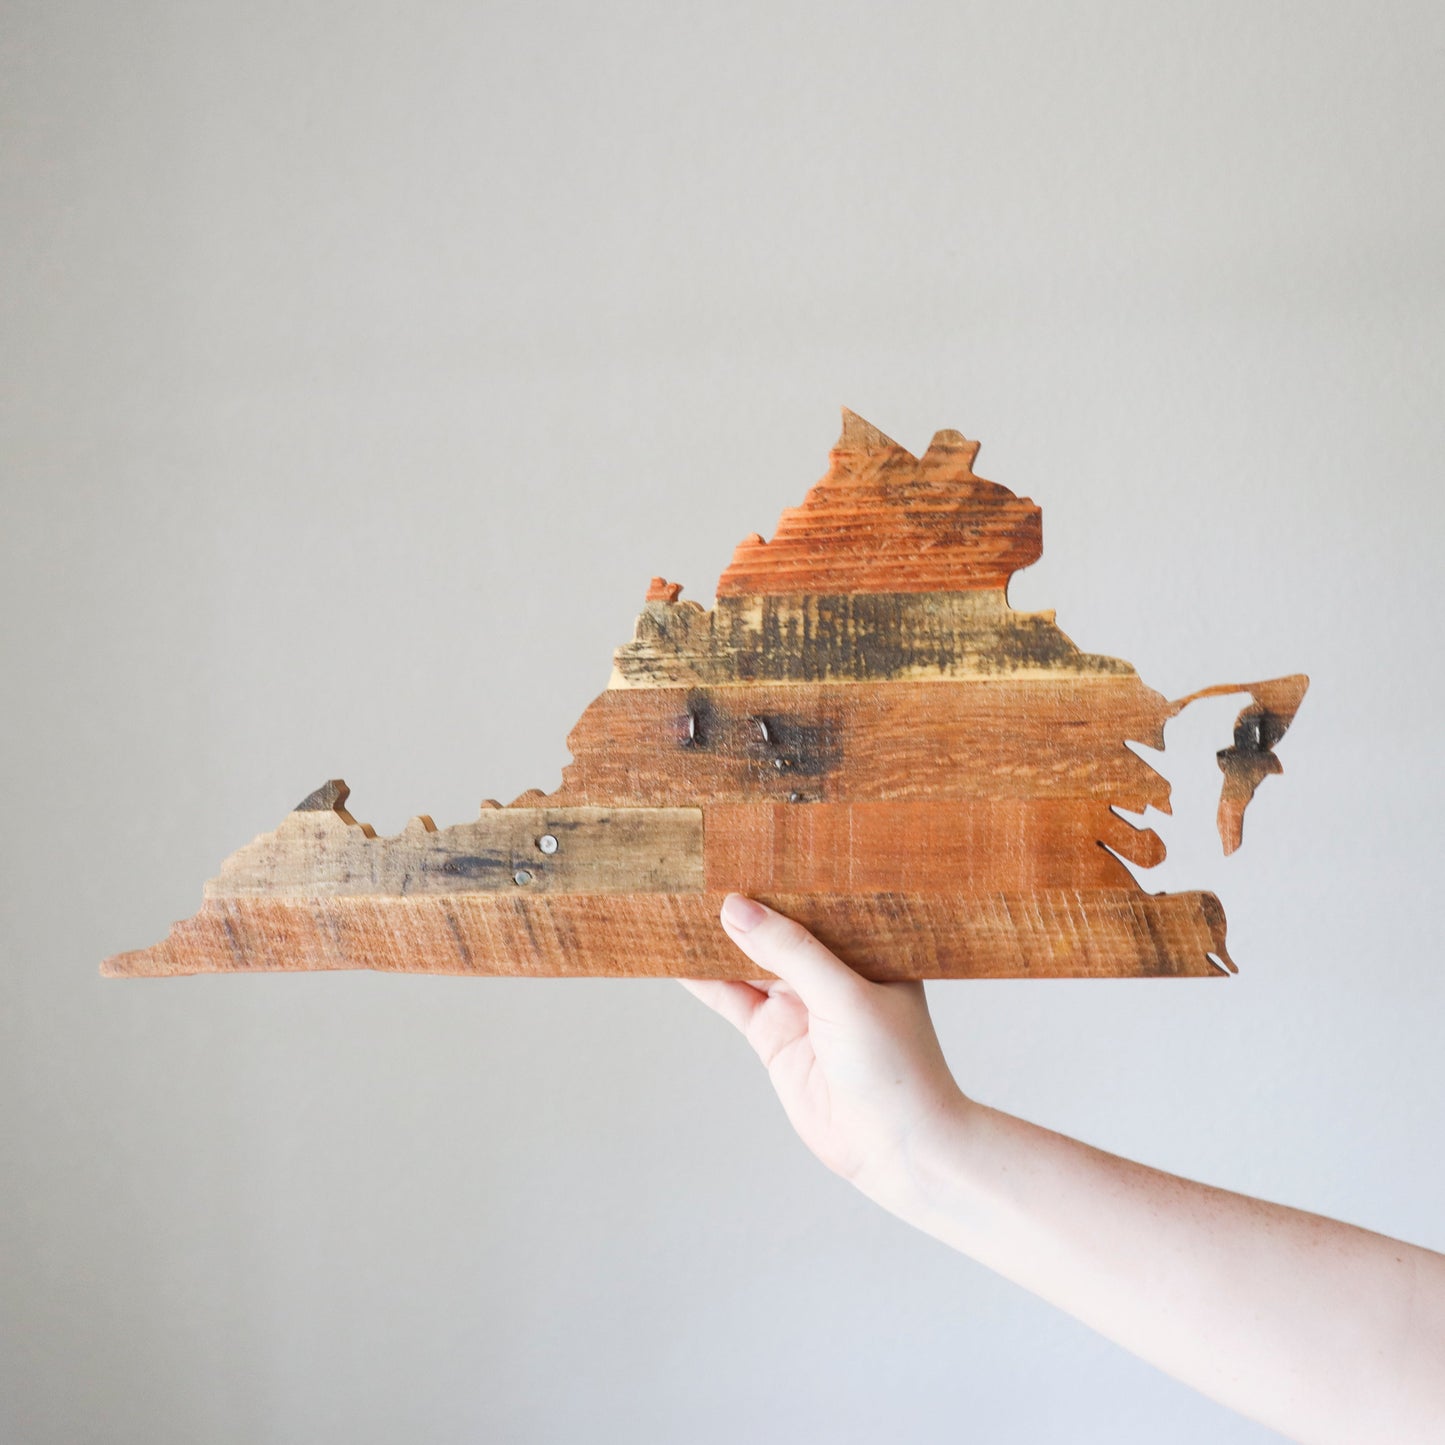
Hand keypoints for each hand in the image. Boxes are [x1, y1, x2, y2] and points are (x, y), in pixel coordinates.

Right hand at [680, 893, 969, 1216]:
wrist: (895, 1149)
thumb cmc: (896, 1068)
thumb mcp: (845, 995)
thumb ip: (790, 951)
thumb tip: (736, 907)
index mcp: (868, 946)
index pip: (819, 899)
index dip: (783, 873)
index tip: (745, 844)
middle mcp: (834, 971)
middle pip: (778, 927)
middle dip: (745, 902)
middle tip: (700, 866)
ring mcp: (801, 1004)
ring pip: (749, 961)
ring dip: (716, 940)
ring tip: (678, 903)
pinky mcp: (775, 1037)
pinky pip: (732, 999)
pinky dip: (704, 981)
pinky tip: (676, 959)